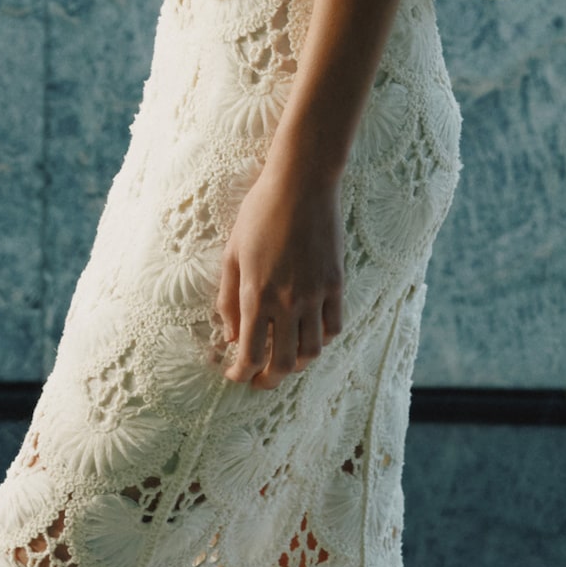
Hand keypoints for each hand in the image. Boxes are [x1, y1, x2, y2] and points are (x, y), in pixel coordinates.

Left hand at [215, 148, 344, 385]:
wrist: (301, 186)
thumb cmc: (259, 215)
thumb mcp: (232, 255)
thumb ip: (229, 300)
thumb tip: (230, 337)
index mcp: (257, 295)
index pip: (250, 353)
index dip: (242, 373)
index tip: (236, 375)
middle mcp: (288, 302)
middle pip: (284, 363)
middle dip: (268, 380)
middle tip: (259, 381)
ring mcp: (316, 295)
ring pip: (312, 351)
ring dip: (297, 365)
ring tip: (285, 362)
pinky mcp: (336, 284)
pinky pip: (333, 327)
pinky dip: (322, 340)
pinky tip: (309, 336)